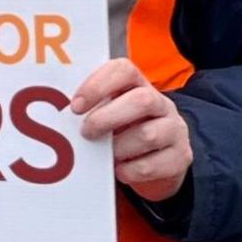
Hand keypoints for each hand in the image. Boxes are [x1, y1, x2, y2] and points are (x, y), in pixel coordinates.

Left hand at [73, 59, 192, 202]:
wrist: (160, 162)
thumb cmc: (125, 131)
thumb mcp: (110, 114)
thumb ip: (93, 108)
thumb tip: (59, 116)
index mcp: (139, 85)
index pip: (124, 70)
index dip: (98, 85)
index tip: (76, 106)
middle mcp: (161, 103)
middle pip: (142, 100)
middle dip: (107, 117)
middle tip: (86, 132)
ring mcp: (175, 130)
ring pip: (148, 134)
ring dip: (119, 147)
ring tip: (104, 155)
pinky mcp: (182, 157)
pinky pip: (156, 164)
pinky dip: (131, 170)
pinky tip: (119, 171)